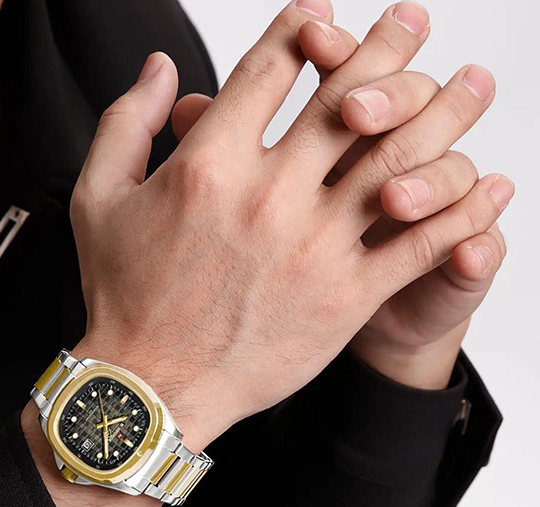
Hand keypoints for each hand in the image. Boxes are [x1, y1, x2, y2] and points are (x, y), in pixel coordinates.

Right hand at [70, 0, 511, 451]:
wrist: (150, 387)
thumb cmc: (123, 299)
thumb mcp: (98, 200)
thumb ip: (127, 122)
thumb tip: (163, 68)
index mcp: (209, 163)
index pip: (273, 66)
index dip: (304, 27)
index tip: (323, 16)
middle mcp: (268, 195)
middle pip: (348, 96)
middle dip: (388, 46)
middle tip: (413, 21)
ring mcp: (312, 246)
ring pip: (399, 157)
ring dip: (444, 110)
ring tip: (471, 82)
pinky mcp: (344, 297)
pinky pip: (418, 241)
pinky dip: (462, 209)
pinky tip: (489, 186)